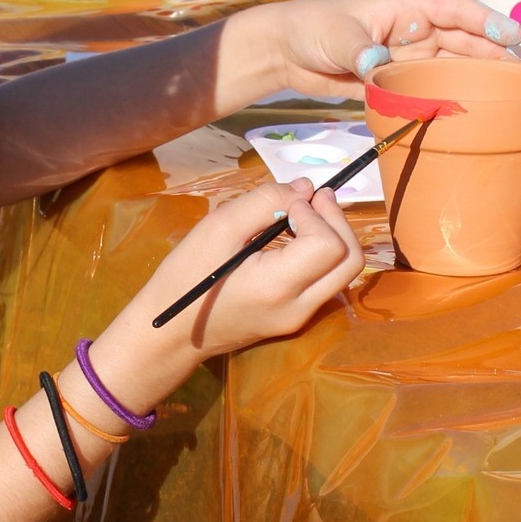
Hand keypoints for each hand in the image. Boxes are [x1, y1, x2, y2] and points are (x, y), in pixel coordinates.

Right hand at [99, 178, 365, 399]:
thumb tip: (304, 188)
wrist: (170, 333)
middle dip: (337, 221)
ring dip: (332, 235)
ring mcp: (299, 317)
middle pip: (350, 260)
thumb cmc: (186, 277)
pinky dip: (320, 253)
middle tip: (312, 197)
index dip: (315, 214)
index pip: (329, 244)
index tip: (286, 202)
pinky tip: (294, 237)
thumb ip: (265, 201)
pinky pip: (325, 281)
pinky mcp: (294, 318)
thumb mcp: (218, 227)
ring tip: (303, 213)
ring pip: (343, 272)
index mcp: (278, 286)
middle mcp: (299, 307)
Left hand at [264, 0, 520, 100]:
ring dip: (474, 79)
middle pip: (461, 41)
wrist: (283, 50)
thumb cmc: (310, 28)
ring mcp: (403, 57)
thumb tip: (377, 63)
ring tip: (506, 97)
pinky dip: (443, 98)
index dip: (486, 21)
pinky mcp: (391, 81)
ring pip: (448, 67)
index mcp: (404, 9)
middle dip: (493, 54)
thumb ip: (358, 49)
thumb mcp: (336, 35)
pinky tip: (463, 114)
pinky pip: (424, 89)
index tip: (514, 35)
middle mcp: (411, 32)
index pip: (454, 11)